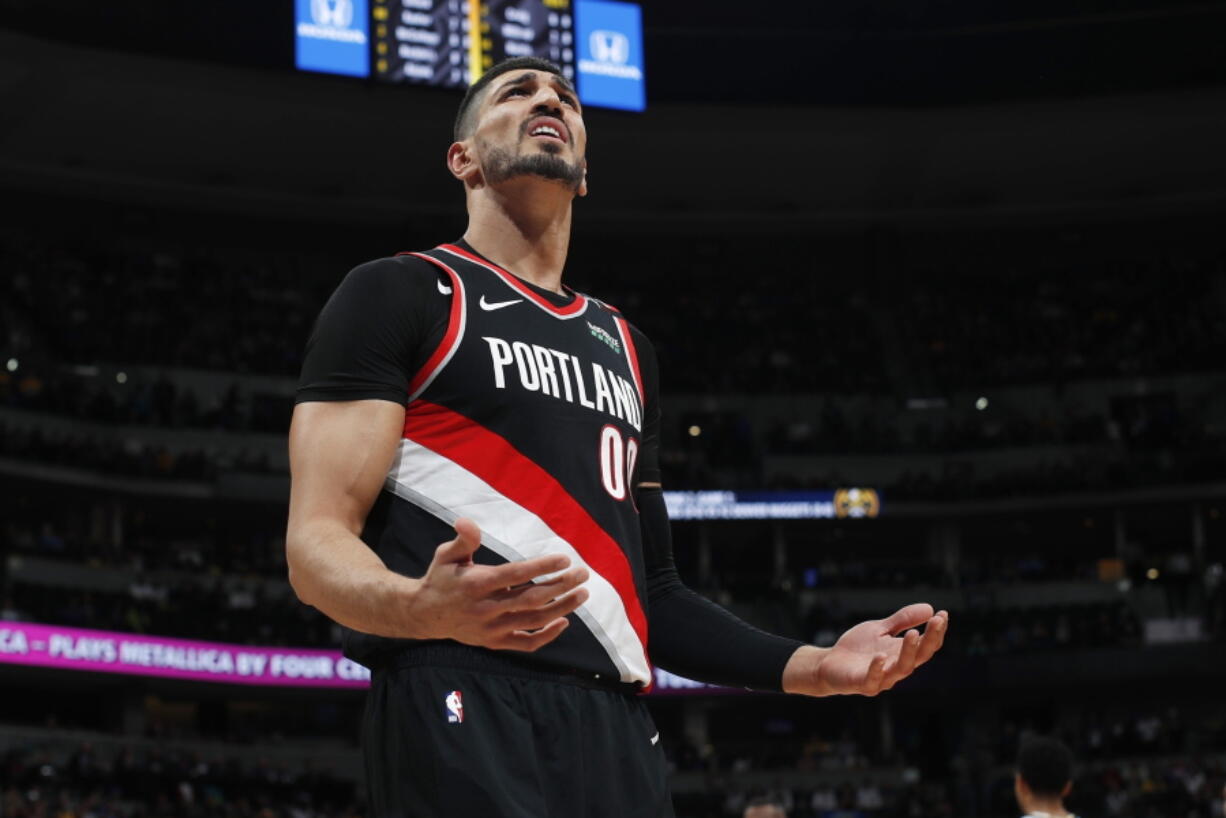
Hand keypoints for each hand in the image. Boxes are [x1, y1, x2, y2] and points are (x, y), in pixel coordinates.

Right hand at [405, 518, 589, 651]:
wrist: (424, 614)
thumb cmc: (441, 577)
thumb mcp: (446, 554)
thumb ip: (463, 539)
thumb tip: (466, 521)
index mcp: (477, 584)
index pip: (515, 574)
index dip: (541, 567)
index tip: (565, 558)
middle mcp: (486, 608)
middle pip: (531, 598)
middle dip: (561, 586)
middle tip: (583, 574)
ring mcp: (492, 629)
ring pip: (534, 621)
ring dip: (562, 608)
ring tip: (582, 594)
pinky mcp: (494, 642)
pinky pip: (525, 644)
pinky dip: (547, 636)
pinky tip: (564, 621)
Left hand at [783, 604, 948, 696]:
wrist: (830, 664)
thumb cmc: (858, 648)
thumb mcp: (881, 629)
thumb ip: (902, 620)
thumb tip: (930, 608)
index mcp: (902, 654)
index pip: (926, 645)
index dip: (936, 631)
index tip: (943, 614)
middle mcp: (896, 668)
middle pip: (920, 657)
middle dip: (929, 639)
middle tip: (936, 621)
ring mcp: (881, 678)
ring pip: (901, 669)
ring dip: (909, 652)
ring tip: (914, 634)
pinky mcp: (862, 684)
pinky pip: (872, 680)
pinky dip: (877, 668)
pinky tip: (881, 656)